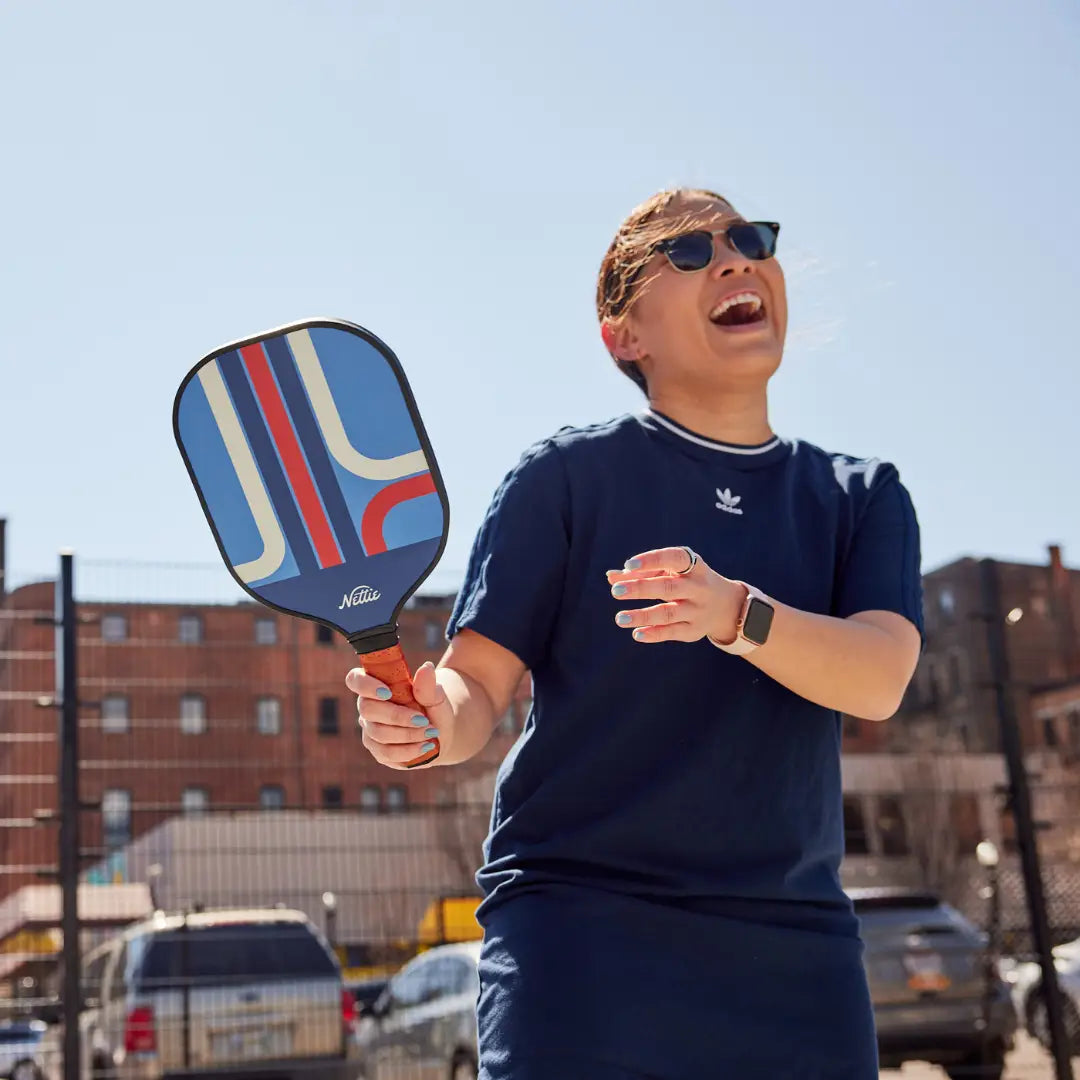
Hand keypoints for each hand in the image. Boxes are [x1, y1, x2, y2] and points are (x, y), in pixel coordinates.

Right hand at [345, 661, 452, 768]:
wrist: (440, 731)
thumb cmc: (433, 707)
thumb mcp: (436, 695)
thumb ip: (428, 685)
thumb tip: (426, 668)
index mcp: (376, 684)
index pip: (355, 679)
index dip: (365, 685)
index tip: (388, 692)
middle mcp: (368, 706)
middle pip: (367, 709)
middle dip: (396, 716)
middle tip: (423, 720)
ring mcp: (370, 729)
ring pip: (378, 733)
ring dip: (407, 734)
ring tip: (430, 733)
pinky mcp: (377, 750)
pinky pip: (386, 753)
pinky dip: (408, 751)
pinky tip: (426, 746)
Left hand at [607, 546, 746, 644]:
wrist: (725, 606)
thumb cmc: (686, 582)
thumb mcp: (670, 572)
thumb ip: (642, 573)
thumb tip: (611, 577)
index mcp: (693, 566)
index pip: (674, 558)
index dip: (651, 560)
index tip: (628, 565)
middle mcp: (698, 587)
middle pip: (668, 587)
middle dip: (641, 588)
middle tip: (615, 591)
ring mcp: (697, 610)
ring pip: (668, 613)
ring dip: (642, 616)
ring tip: (619, 618)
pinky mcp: (695, 630)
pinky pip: (673, 632)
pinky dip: (654, 634)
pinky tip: (636, 633)